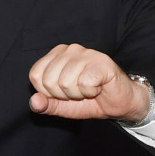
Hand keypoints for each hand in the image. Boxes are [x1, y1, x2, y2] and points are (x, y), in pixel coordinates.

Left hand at [28, 44, 150, 122]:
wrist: (120, 103)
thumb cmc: (91, 100)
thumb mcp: (63, 106)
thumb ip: (46, 104)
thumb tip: (34, 101)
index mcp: (57, 54)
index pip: (36, 75)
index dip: (49, 93)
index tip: (65, 93)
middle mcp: (71, 49)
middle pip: (49, 81)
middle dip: (64, 95)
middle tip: (80, 92)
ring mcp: (87, 53)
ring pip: (66, 83)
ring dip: (78, 94)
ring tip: (90, 90)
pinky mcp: (101, 61)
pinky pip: (84, 83)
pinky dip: (91, 92)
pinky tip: (98, 87)